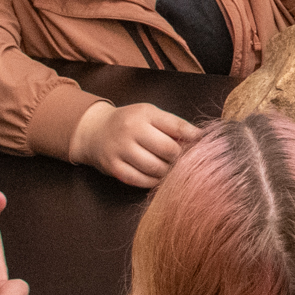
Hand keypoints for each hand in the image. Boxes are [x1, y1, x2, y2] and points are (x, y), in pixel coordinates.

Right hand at [70, 98, 195, 186]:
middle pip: (169, 150)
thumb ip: (174, 125)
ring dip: (167, 171)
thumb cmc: (130, 123)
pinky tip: (155, 176)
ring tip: (167, 167)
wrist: (94, 131)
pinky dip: (153, 181)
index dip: (193, 139)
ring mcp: (121, 149)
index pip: (177, 127)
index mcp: (145, 113)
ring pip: (156, 168)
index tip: (200, 144)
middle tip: (180, 159)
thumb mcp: (150, 115)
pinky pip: (141, 180)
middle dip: (179, 158)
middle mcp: (131, 129)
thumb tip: (200, 138)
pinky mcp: (114, 167)